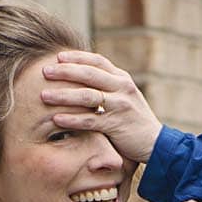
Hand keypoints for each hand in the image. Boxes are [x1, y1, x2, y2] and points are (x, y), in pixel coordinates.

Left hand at [40, 50, 162, 168]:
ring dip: (63, 95)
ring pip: (87, 95)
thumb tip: (83, 81)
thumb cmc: (135, 122)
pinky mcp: (116, 125)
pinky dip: (72, 119)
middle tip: (44, 71)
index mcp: (122, 79)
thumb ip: (108, 88)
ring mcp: (120, 106)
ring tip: (44, 95)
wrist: (157, 144)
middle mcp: (122, 88)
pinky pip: (90, 120)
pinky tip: (56, 118)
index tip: (58, 57)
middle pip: (89, 74)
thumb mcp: (124, 98)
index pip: (97, 61)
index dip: (77, 57)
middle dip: (65, 71)